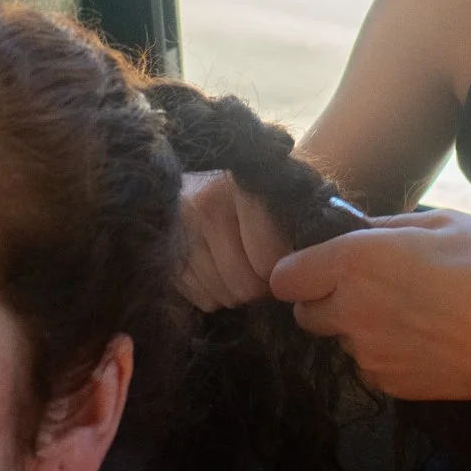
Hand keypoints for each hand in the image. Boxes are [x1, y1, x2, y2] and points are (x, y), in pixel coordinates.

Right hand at [176, 170, 290, 311]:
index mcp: (241, 190)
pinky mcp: (164, 255)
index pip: (269, 262)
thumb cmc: (247, 185)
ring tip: (240, 268)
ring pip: (223, 296)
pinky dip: (215, 293)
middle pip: (245, 285)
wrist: (185, 171)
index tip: (286, 264)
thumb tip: (306, 264)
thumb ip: (293, 219)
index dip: (282, 271)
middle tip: (263, 272)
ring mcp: (179, 233)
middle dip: (260, 287)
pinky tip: (217, 270)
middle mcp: (204, 209)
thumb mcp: (275, 189)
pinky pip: (202, 299)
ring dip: (237, 291)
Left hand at [269, 210, 470, 403]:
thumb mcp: (443, 224)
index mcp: (354, 261)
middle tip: (371, 290)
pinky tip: (427, 343)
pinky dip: (387, 356)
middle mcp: (348, 311)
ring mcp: (366, 354)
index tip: (323, 267)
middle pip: (304, 314)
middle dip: (325, 301)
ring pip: (342, 340)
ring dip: (361, 329)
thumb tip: (359, 229)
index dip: (300, 271)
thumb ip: (389, 225)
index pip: (285, 277)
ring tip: (414, 317)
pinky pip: (371, 366)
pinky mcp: (388, 384)